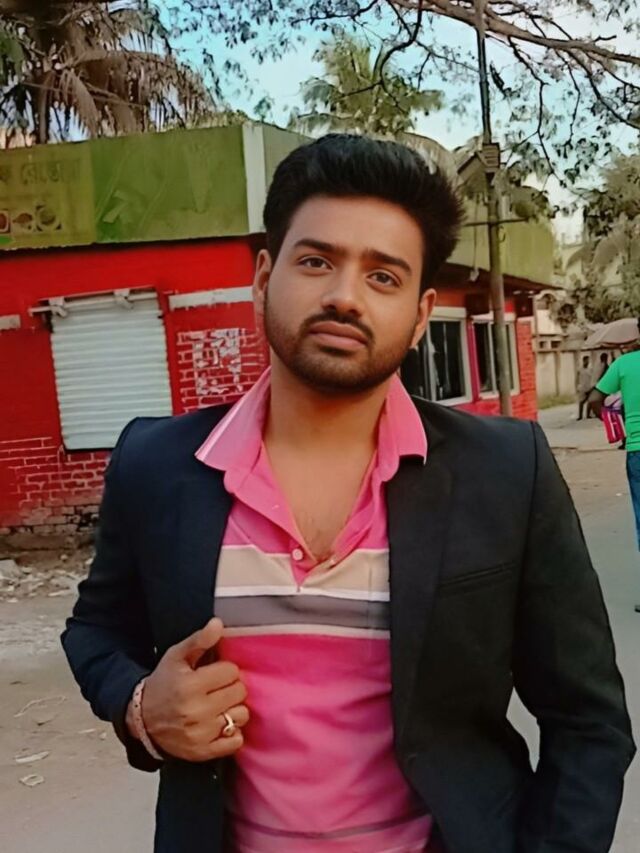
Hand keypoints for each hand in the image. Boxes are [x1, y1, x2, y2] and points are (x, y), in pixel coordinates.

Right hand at [132, 617, 248, 761]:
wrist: (142, 719)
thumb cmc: (164, 683)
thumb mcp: (176, 656)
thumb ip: (199, 640)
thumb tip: (218, 623)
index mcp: (190, 685)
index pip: (231, 671)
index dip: (225, 670)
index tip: (214, 673)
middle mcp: (196, 711)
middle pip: (239, 692)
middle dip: (231, 687)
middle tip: (216, 689)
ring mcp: (200, 734)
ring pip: (241, 716)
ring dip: (233, 710)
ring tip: (218, 706)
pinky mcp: (203, 752)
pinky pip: (236, 741)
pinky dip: (232, 733)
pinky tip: (219, 724)